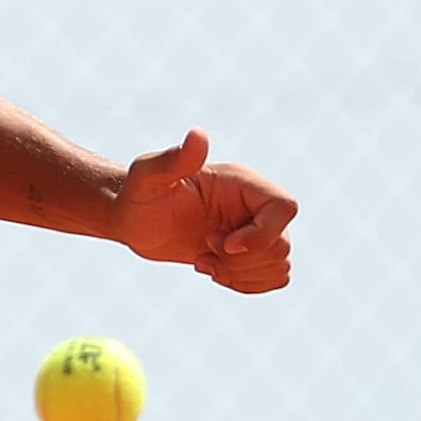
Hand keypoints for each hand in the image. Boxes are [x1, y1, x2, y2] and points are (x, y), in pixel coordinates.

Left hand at [116, 130, 295, 292]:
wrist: (135, 221)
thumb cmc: (137, 196)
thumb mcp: (147, 178)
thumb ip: (173, 159)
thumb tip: (198, 135)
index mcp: (242, 183)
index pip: (284, 207)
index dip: (261, 235)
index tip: (220, 243)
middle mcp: (255, 205)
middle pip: (281, 245)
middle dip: (240, 261)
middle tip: (203, 249)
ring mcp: (256, 230)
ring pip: (279, 264)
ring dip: (240, 275)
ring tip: (204, 262)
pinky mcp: (250, 254)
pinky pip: (274, 277)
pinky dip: (245, 285)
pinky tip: (213, 271)